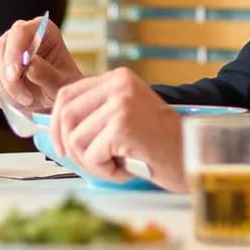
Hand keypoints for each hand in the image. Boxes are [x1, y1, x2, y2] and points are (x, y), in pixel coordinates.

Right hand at [0, 17, 84, 113]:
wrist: (54, 96)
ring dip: (6, 91)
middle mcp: (19, 35)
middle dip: (10, 80)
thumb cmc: (62, 85)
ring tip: (26, 102)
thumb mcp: (63, 83)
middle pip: (1, 50)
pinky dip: (0, 96)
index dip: (13, 52)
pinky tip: (16, 102)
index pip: (20, 31)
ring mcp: (3, 49)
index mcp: (42, 30)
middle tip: (27, 100)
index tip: (14, 75)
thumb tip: (30, 64)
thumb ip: (48, 74)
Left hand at [51, 69, 183, 185]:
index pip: (67, 95)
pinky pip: (93, 156)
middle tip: (91, 165)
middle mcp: (118, 85)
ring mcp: (121, 103)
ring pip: (77, 140)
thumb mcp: (124, 118)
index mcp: (117, 78)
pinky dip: (106, 171)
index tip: (62, 147)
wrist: (194, 156)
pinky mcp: (123, 126)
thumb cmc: (160, 145)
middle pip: (66, 116)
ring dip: (92, 163)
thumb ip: (95, 117)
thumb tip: (55, 133)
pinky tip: (127, 169)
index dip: (56, 124)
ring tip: (118, 165)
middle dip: (70, 148)